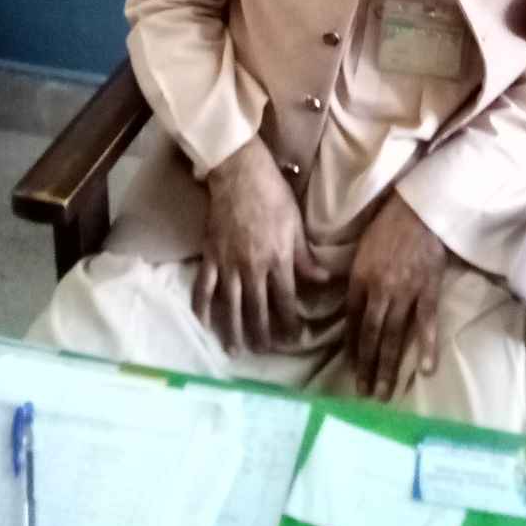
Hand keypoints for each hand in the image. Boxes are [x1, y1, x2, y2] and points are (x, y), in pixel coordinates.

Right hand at [193, 136, 328, 353]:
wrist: (240, 174)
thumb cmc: (273, 195)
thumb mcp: (296, 224)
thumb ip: (305, 257)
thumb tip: (324, 281)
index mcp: (278, 259)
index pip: (286, 301)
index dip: (290, 324)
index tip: (294, 340)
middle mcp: (252, 268)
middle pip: (257, 310)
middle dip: (262, 335)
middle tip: (265, 352)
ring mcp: (228, 264)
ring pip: (230, 306)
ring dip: (233, 331)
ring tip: (236, 349)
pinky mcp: (209, 256)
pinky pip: (203, 288)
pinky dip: (202, 308)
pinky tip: (204, 324)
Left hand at [346, 191, 447, 401]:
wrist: (419, 207)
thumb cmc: (388, 223)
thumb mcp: (362, 248)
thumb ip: (356, 277)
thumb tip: (349, 302)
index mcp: (360, 278)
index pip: (352, 321)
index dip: (351, 347)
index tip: (351, 368)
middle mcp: (379, 289)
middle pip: (371, 335)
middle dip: (367, 366)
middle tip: (364, 393)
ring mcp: (405, 291)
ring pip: (395, 335)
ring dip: (388, 365)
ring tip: (384, 392)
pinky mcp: (429, 289)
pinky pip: (427, 322)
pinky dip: (427, 346)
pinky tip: (426, 369)